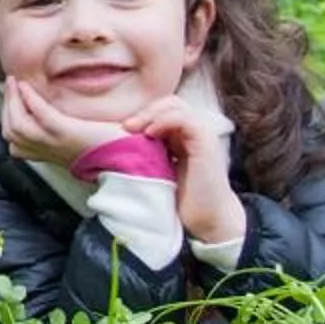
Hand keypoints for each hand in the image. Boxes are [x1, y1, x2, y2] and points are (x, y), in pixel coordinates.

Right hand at [0, 77, 126, 169]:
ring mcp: (54, 142)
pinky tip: (27, 85)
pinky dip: (28, 99)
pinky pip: (38, 114)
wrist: (131, 163)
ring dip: (12, 100)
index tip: (12, 100)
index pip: (15, 146)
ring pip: (16, 125)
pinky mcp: (65, 132)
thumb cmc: (115, 152)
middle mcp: (48, 151)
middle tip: (10, 85)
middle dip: (6, 106)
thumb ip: (69, 136)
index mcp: (51, 155)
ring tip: (15, 82)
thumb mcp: (84, 145)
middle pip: (10, 133)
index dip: (7, 121)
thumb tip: (63, 121)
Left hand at [122, 96, 247, 248]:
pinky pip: (184, 119)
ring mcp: (202, 135)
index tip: (123, 130)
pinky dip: (164, 121)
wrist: (207, 221)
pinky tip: (150, 134)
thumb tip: (118, 140)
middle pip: (169, 102)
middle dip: (146, 110)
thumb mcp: (157, 169)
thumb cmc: (181, 199)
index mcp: (183, 137)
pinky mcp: (206, 143)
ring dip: (151, 113)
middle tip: (126, 127)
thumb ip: (148, 152)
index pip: (163, 109)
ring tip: (134, 129)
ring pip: (176, 105)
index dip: (144, 113)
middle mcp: (194, 132)